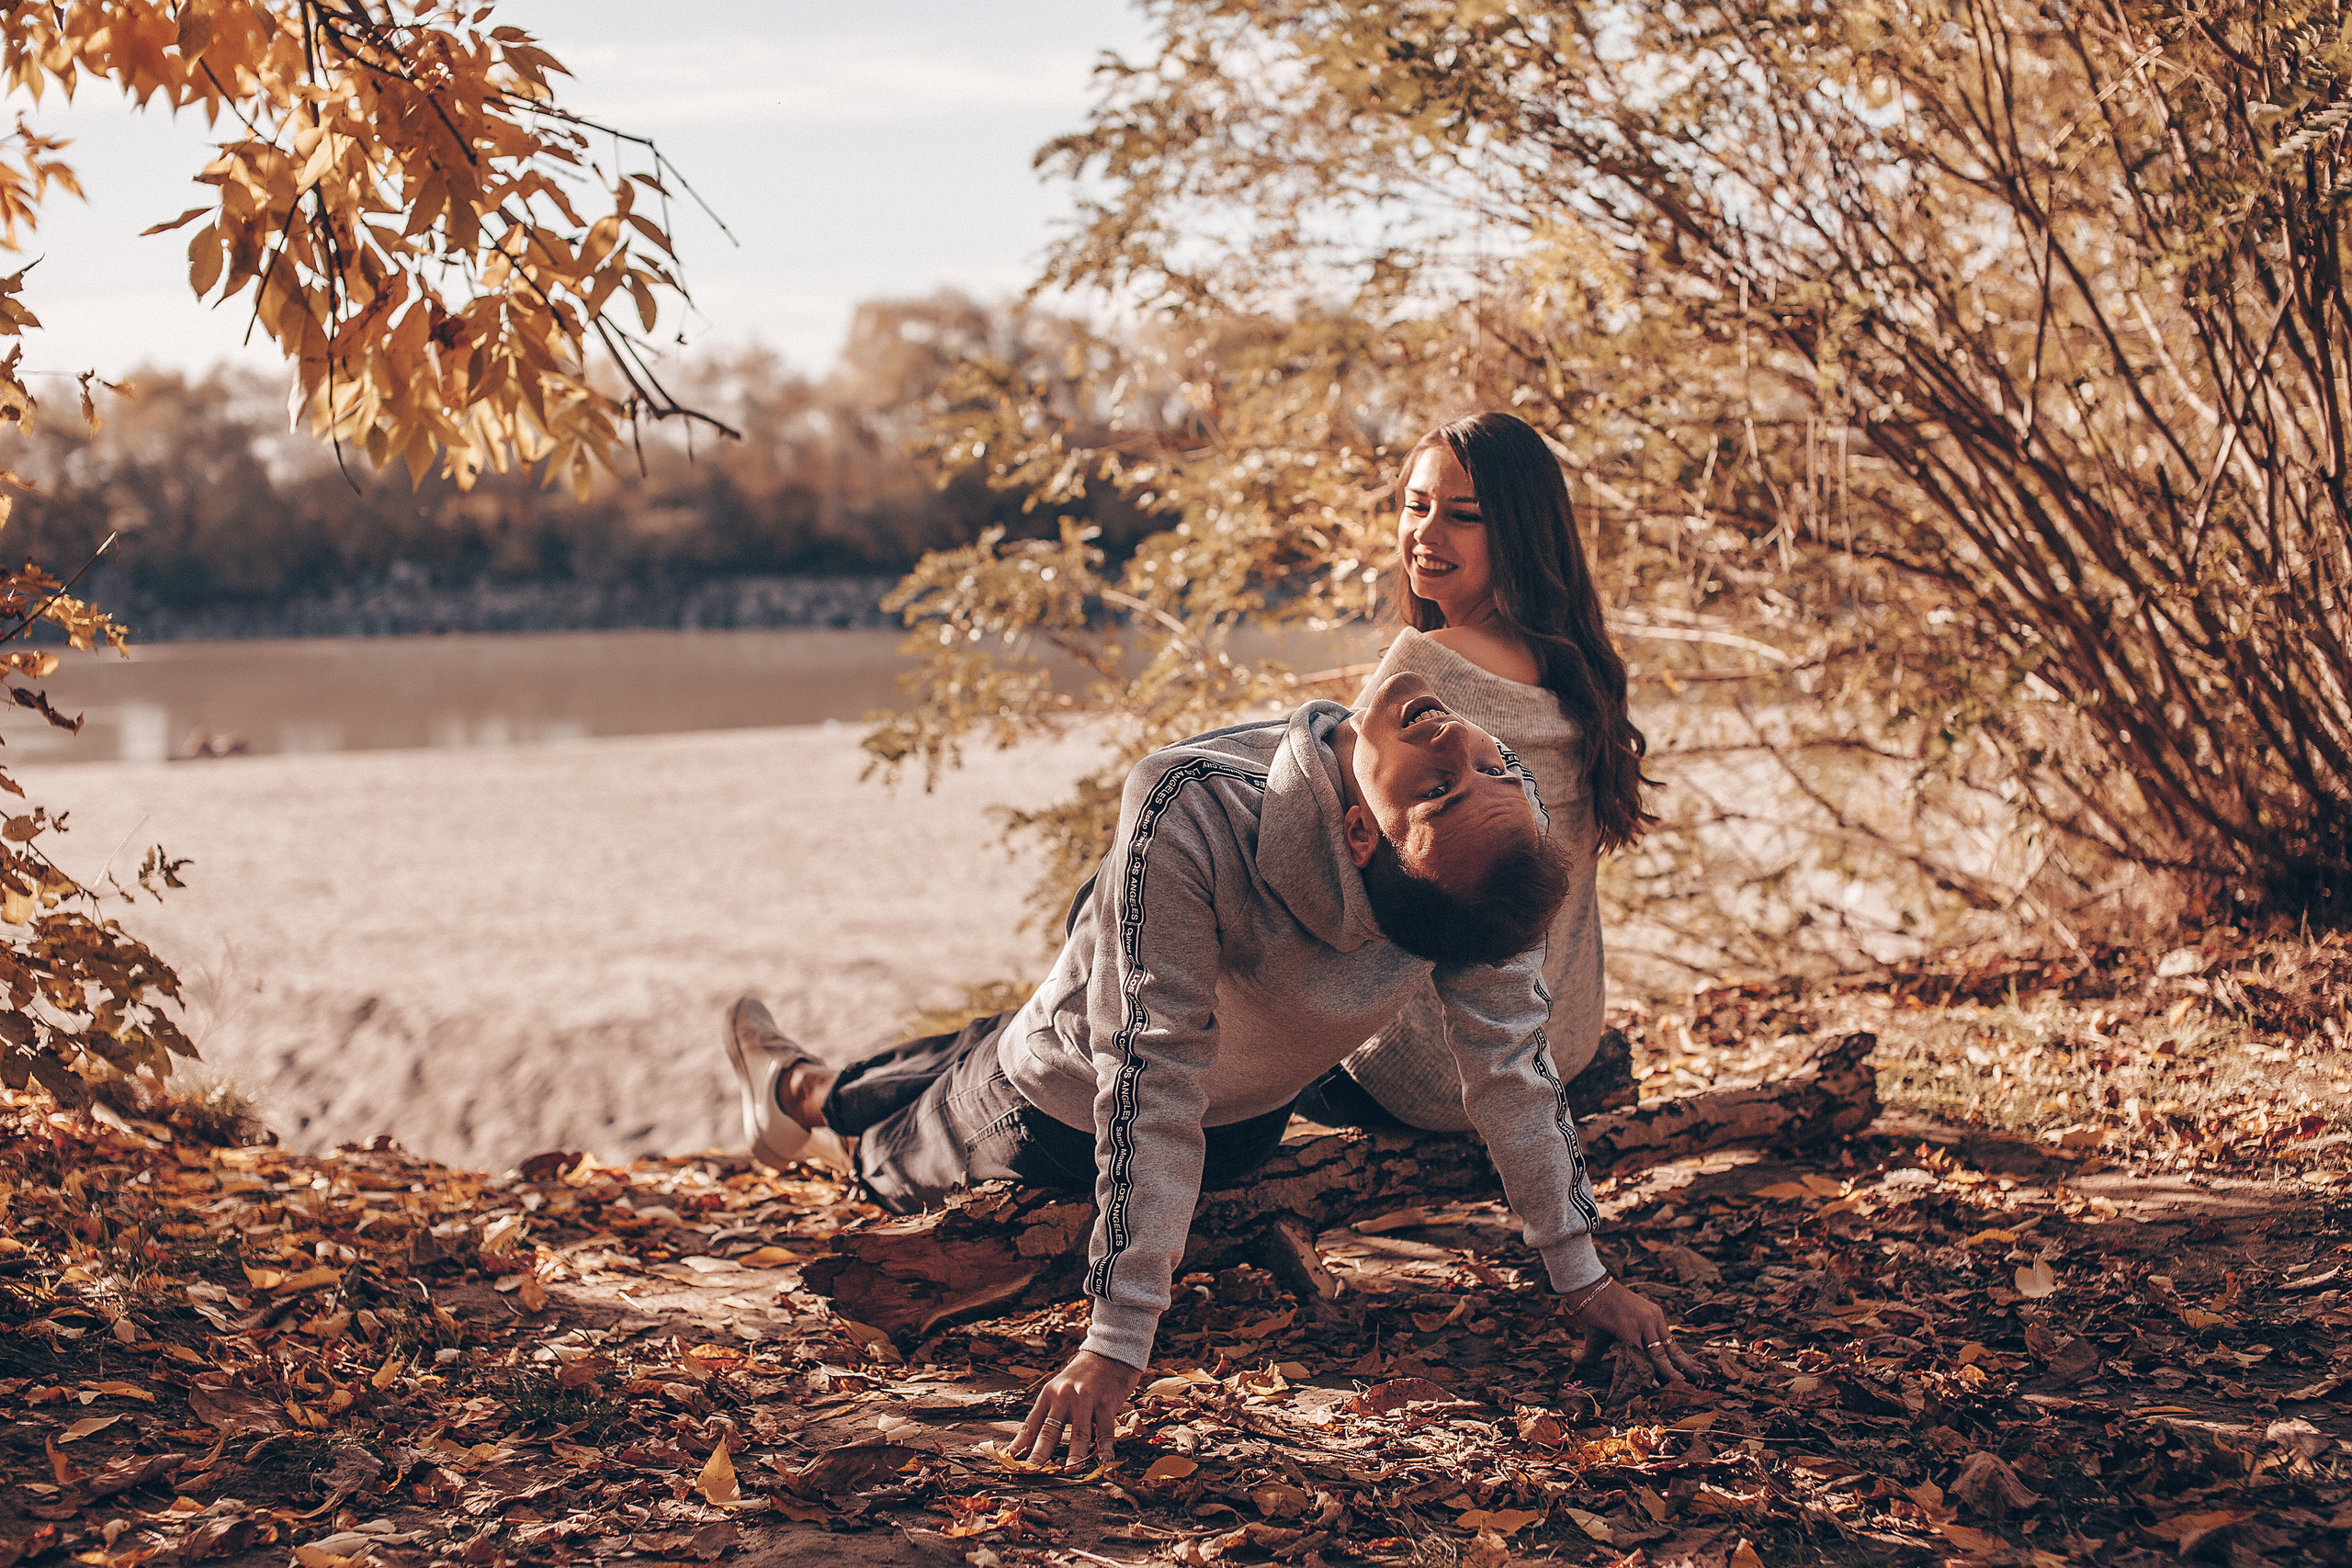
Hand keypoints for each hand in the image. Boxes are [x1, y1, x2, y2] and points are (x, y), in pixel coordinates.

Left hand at [1011, 1350, 1142, 1472]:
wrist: (1110, 1352)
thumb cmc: (1082, 1375)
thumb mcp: (1060, 1388)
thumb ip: (1050, 1412)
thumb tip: (1033, 1441)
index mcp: (1049, 1395)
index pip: (1032, 1424)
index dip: (1020, 1443)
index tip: (1010, 1459)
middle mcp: (1064, 1397)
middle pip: (1051, 1430)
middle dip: (1041, 1452)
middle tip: (1033, 1469)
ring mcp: (1086, 1400)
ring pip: (1079, 1432)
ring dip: (1075, 1454)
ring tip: (1070, 1471)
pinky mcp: (1106, 1403)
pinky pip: (1105, 1429)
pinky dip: (1104, 1447)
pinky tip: (1103, 1459)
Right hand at [1568, 1277, 1706, 1389]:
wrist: (1584, 1286)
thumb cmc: (1592, 1307)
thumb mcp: (1600, 1332)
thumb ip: (1593, 1353)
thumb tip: (1574, 1361)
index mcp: (1652, 1318)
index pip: (1671, 1343)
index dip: (1683, 1360)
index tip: (1697, 1371)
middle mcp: (1652, 1320)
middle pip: (1672, 1349)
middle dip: (1686, 1367)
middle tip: (1701, 1380)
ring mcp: (1642, 1324)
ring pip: (1660, 1355)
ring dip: (1670, 1373)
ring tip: (1681, 1385)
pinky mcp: (1628, 1330)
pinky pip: (1642, 1355)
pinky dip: (1648, 1371)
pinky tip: (1655, 1383)